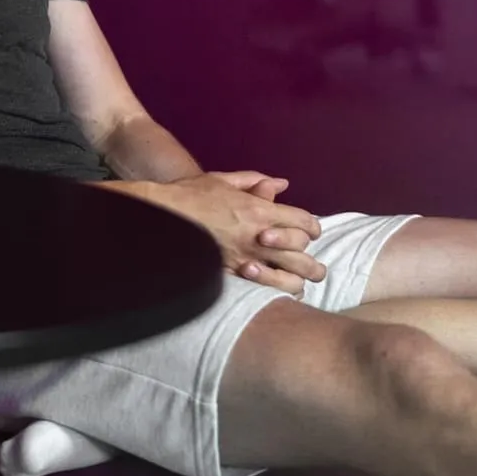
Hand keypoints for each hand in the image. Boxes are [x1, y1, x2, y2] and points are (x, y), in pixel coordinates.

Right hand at [157, 171, 325, 295]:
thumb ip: (254, 181)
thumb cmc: (190, 195)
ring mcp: (244, 258)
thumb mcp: (222, 180)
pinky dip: (275, 294)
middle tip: (315, 267)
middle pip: (302, 254)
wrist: (162, 215)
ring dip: (298, 281)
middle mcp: (257, 236)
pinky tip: (278, 294)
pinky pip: (263, 291)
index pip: (304, 222)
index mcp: (259, 209)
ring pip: (288, 279)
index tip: (311, 232)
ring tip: (301, 283)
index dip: (313, 228)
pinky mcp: (231, 274)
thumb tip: (281, 184)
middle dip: (313, 262)